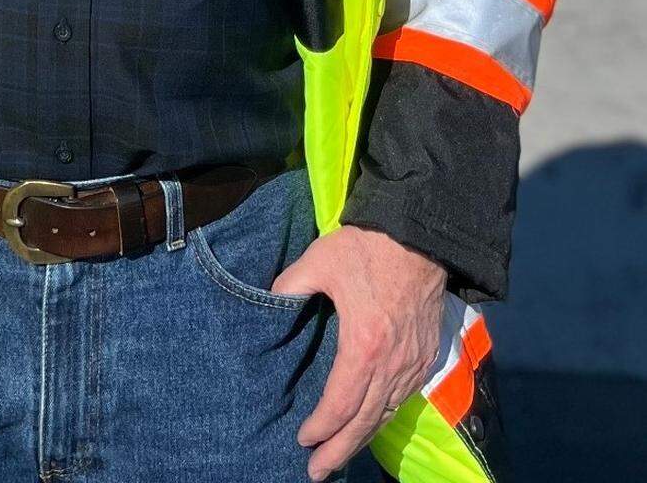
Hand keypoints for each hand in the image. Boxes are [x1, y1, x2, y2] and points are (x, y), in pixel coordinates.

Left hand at [271, 224, 444, 481]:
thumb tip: (269, 301)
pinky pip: (402, 399)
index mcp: (364, 346)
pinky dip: (382, 418)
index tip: (302, 440)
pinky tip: (368, 423)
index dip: (320, 427)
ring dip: (361, 439)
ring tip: (339, 455)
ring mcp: (413, 364)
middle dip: (339, 451)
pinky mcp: (426, 357)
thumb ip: (289, 285)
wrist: (420, 235)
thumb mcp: (318, 261)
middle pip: (364, 422)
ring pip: (385, 415)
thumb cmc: (367, 247)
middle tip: (317, 473)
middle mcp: (392, 365)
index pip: (339, 404)